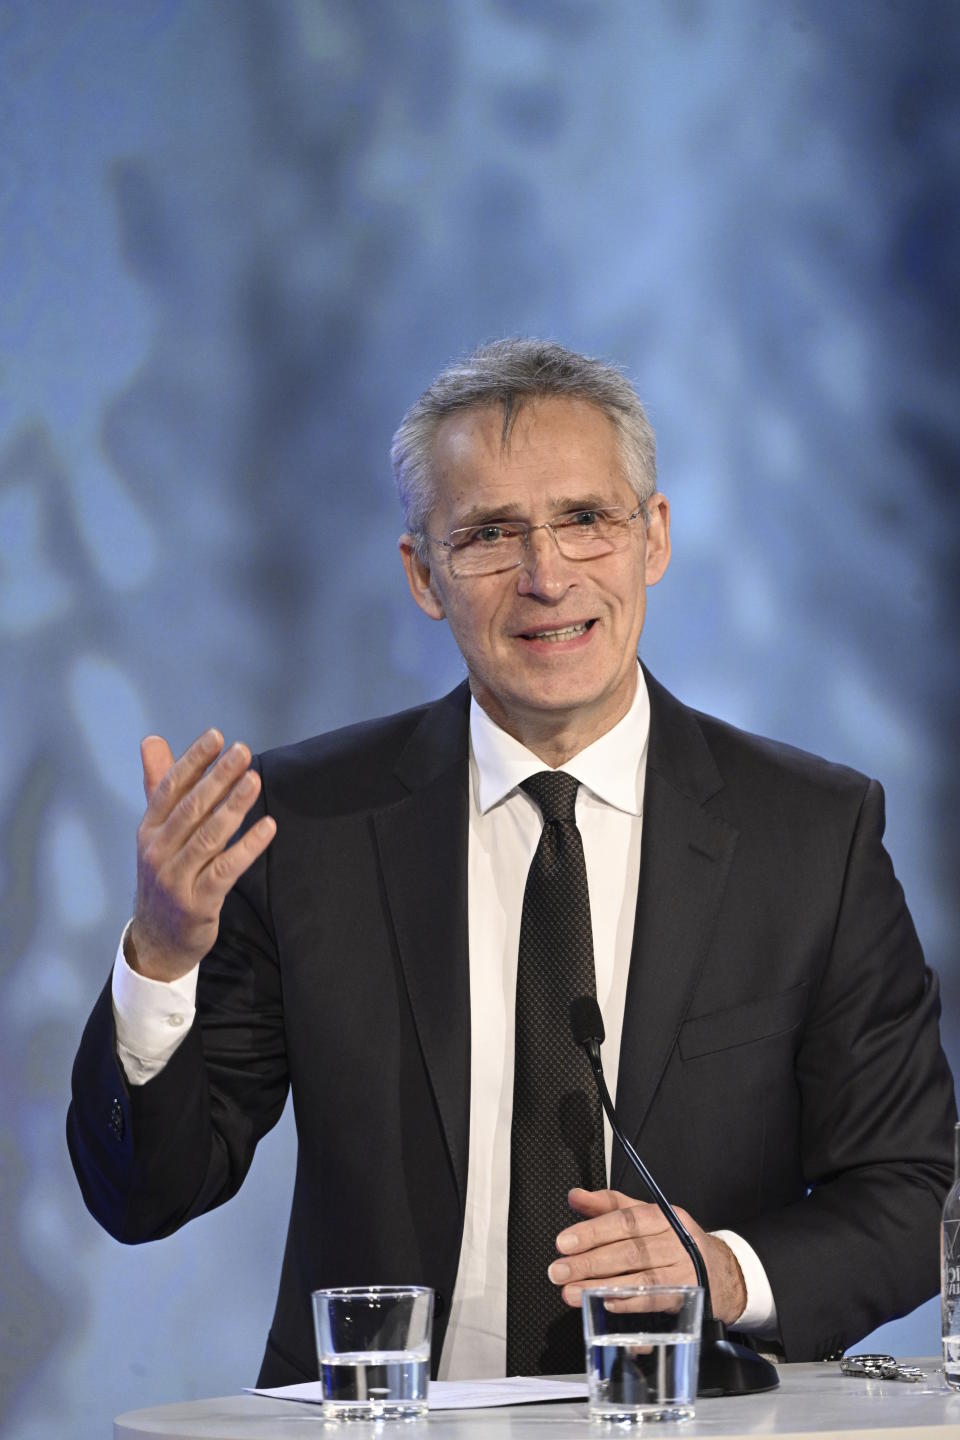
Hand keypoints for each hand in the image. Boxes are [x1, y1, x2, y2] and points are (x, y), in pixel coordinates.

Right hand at [128, 730, 276, 981]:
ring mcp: (176, 878)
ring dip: (233, 806)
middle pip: (190, 808)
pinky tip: (269, 826)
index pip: (169, 788)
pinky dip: (248, 846)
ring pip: (209, 836)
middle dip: (217, 777)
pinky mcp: (198, 902)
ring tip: (255, 779)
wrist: (157, 941)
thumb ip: (158, 785)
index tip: (217, 736)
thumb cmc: (165, 876)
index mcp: (148, 831)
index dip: (193, 761)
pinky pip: (226, 869)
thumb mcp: (157, 833)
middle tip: (242, 751)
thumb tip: (152, 740)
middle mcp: (158, 852)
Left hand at [547, 1187, 746, 1325]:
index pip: (626, 1219)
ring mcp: (685, 1270)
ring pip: (640, 1277)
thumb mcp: (646, 1217)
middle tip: (558, 1271)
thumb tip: (575, 1197)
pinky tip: (605, 1303)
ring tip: (571, 1292)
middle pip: (629, 1250)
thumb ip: (609, 1206)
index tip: (564, 1242)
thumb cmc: (673, 1243)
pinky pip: (655, 1300)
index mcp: (664, 1216)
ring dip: (601, 1286)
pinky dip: (629, 1302)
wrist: (721, 1273)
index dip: (593, 1230)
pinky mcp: (688, 1297)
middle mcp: (676, 1240)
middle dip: (589, 1261)